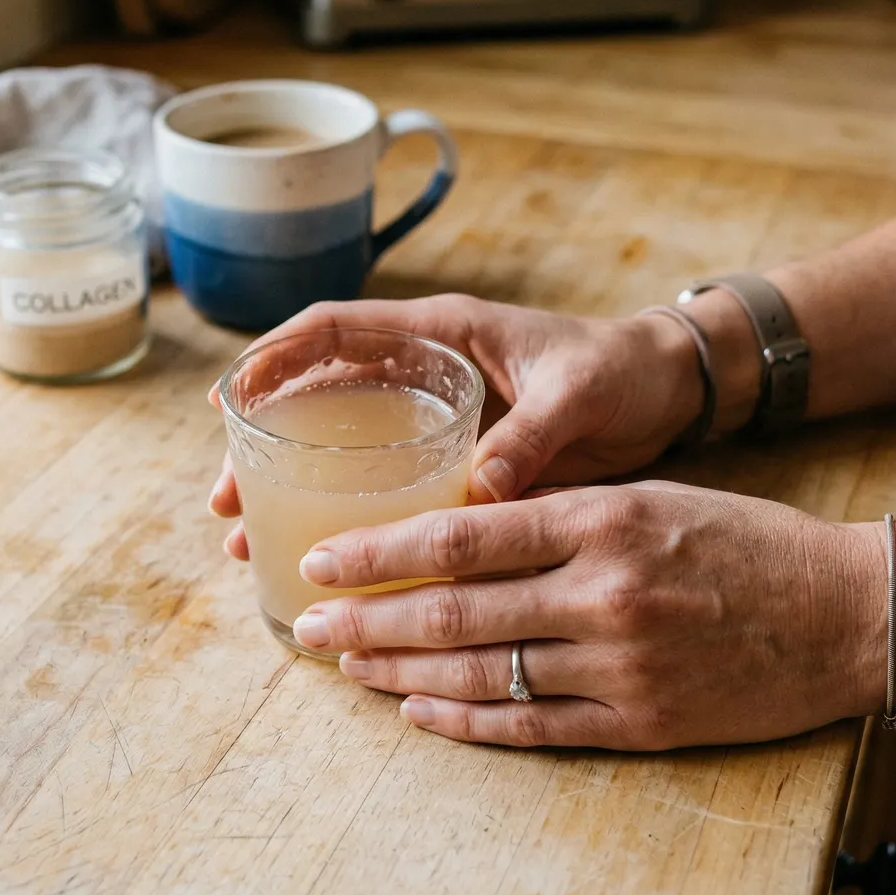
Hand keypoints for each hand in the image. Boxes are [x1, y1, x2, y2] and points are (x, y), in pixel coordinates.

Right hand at [208, 294, 704, 555]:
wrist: (669, 393)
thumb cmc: (623, 371)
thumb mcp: (578, 394)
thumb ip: (531, 436)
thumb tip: (478, 492)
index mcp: (441, 332)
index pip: (335, 330)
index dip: (274, 356)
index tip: (231, 397)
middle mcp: (424, 372)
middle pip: (317, 401)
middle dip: (262, 447)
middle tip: (226, 501)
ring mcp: (435, 422)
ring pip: (340, 452)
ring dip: (291, 494)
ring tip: (248, 542)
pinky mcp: (456, 464)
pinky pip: (386, 491)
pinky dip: (350, 524)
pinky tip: (325, 565)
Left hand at [285, 481, 882, 749]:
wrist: (847, 613)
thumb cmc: (747, 542)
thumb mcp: (653, 498)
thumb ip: (560, 514)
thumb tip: (460, 529)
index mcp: (604, 519)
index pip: (464, 535)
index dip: (381, 551)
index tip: (322, 558)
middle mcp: (604, 591)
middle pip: (455, 610)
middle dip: (368, 620)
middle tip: (307, 625)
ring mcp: (620, 663)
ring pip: (481, 672)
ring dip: (402, 673)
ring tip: (348, 667)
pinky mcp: (640, 720)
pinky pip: (530, 725)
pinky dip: (465, 721)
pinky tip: (418, 712)